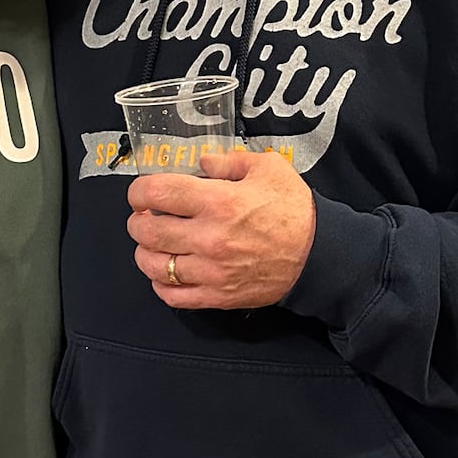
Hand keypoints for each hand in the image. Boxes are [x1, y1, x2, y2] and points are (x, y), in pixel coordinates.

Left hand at [126, 147, 316, 309]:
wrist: (319, 255)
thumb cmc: (294, 210)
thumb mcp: (268, 168)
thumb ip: (228, 162)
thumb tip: (201, 164)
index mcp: (218, 202)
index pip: (156, 193)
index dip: (139, 191)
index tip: (143, 193)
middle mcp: (208, 238)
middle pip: (146, 231)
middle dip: (138, 221)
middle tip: (146, 217)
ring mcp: (211, 271)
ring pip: (153, 265)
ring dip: (145, 252)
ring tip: (154, 244)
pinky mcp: (217, 296)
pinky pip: (172, 296)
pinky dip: (160, 284)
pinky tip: (166, 272)